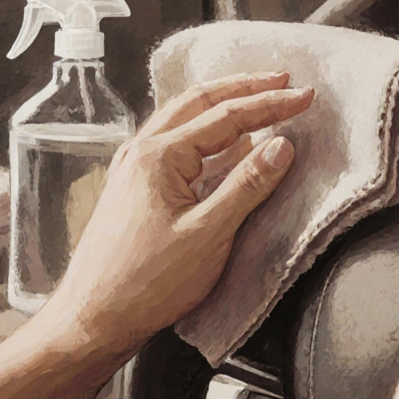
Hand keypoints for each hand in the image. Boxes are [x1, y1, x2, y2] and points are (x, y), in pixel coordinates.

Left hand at [36, 72, 314, 359]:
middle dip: (245, 88)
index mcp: (159, 157)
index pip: (227, 117)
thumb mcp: (208, 235)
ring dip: (223, 103)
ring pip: (184, 118)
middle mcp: (142, 152)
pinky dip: (205, 130)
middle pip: (200, 102)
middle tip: (282, 80)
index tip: (304, 97)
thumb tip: (281, 147)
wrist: (94, 318)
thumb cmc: (145, 284)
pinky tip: (223, 142)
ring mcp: (134, 168)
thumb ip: (247, 186)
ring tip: (256, 97)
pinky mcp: (134, 188)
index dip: (271, 105)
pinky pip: (174, 142)